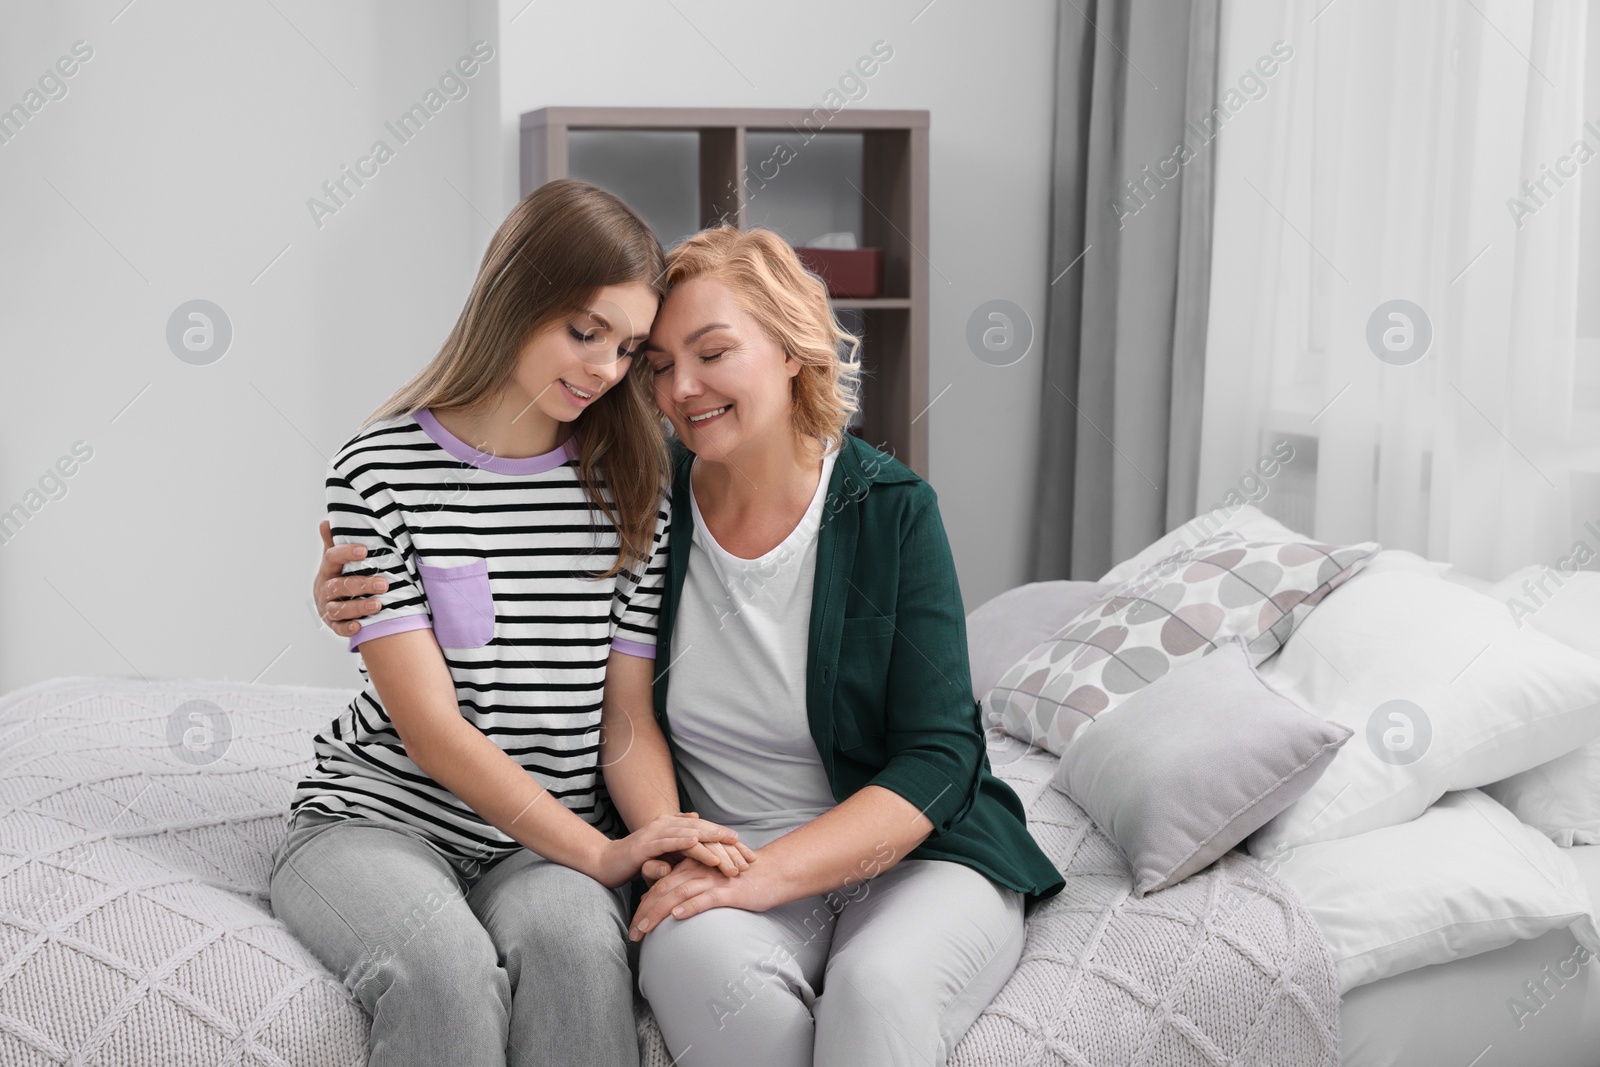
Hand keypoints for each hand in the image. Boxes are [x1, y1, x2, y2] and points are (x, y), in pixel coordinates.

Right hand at [315, 520, 384, 638]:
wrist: (330, 603)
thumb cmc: (339, 576)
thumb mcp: (335, 560)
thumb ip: (334, 543)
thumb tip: (326, 521)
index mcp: (327, 570)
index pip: (332, 558)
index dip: (346, 553)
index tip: (365, 550)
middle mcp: (324, 589)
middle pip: (339, 586)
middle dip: (361, 585)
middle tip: (383, 584)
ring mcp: (328, 608)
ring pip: (339, 609)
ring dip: (358, 607)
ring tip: (378, 605)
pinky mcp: (333, 625)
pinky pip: (339, 628)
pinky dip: (348, 628)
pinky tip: (360, 626)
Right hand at [594, 813, 746, 888]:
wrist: (607, 864)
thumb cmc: (637, 862)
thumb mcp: (664, 857)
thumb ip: (680, 848)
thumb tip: (696, 836)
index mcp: (673, 826)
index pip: (706, 831)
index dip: (727, 841)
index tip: (748, 853)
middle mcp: (667, 824)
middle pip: (704, 830)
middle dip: (726, 842)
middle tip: (747, 853)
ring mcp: (656, 832)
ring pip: (690, 834)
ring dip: (712, 843)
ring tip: (730, 851)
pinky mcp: (645, 844)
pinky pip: (669, 842)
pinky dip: (686, 842)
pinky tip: (700, 845)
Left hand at [628, 853, 779, 940]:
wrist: (773, 872)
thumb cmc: (741, 881)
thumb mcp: (712, 882)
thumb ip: (691, 890)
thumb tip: (670, 909)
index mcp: (691, 868)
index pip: (659, 886)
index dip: (643, 906)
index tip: (633, 927)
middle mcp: (697, 871)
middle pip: (663, 890)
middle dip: (644, 913)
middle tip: (632, 934)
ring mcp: (712, 880)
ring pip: (678, 894)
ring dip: (658, 912)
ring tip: (644, 929)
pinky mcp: (727, 890)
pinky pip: (705, 898)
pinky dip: (689, 907)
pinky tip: (676, 916)